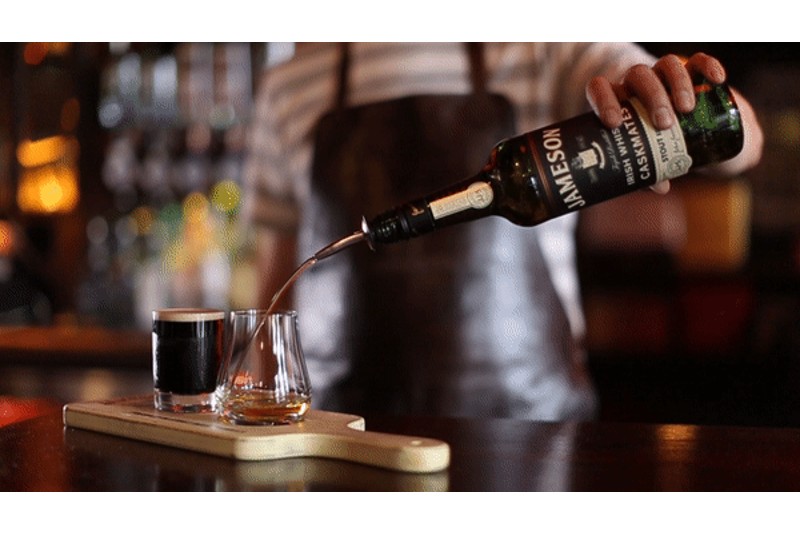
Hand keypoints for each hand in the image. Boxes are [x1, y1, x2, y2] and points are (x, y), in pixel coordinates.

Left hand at [585, 52, 761, 193]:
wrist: (692, 137)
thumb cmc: (660, 150)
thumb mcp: (651, 161)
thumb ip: (650, 172)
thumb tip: (660, 186)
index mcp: (618, 101)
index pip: (600, 88)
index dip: (603, 101)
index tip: (614, 122)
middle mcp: (638, 83)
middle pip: (638, 75)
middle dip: (652, 97)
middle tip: (664, 124)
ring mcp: (665, 75)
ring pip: (667, 64)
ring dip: (677, 83)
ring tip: (687, 109)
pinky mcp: (693, 71)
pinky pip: (699, 61)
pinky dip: (708, 66)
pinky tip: (718, 79)